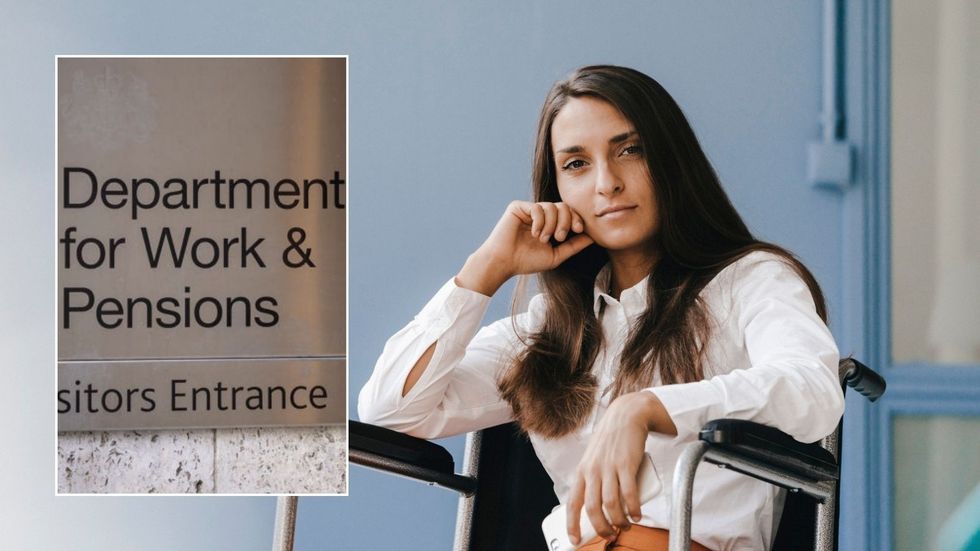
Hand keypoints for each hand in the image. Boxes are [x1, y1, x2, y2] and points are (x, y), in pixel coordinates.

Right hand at [456, 201, 593, 295]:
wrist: (504, 263)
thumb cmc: (527, 261)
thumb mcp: (556, 255)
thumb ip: (574, 246)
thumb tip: (593, 237)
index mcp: (550, 224)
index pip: (569, 213)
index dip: (577, 219)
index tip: (578, 230)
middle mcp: (540, 215)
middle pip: (563, 206)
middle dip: (566, 221)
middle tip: (559, 237)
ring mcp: (529, 209)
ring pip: (552, 206)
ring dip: (551, 224)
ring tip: (543, 239)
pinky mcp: (518, 207)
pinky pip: (538, 208)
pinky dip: (540, 222)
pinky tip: (535, 233)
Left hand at [565, 391, 675, 544]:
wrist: (627, 415)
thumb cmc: (612, 440)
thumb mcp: (595, 458)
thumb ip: (594, 477)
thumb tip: (598, 503)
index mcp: (582, 471)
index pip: (572, 503)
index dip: (572, 525)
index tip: (575, 541)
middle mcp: (593, 470)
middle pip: (592, 508)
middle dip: (601, 527)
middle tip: (610, 535)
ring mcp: (609, 467)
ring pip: (610, 504)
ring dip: (619, 521)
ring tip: (626, 526)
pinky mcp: (626, 464)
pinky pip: (629, 493)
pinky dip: (633, 508)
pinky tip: (636, 515)